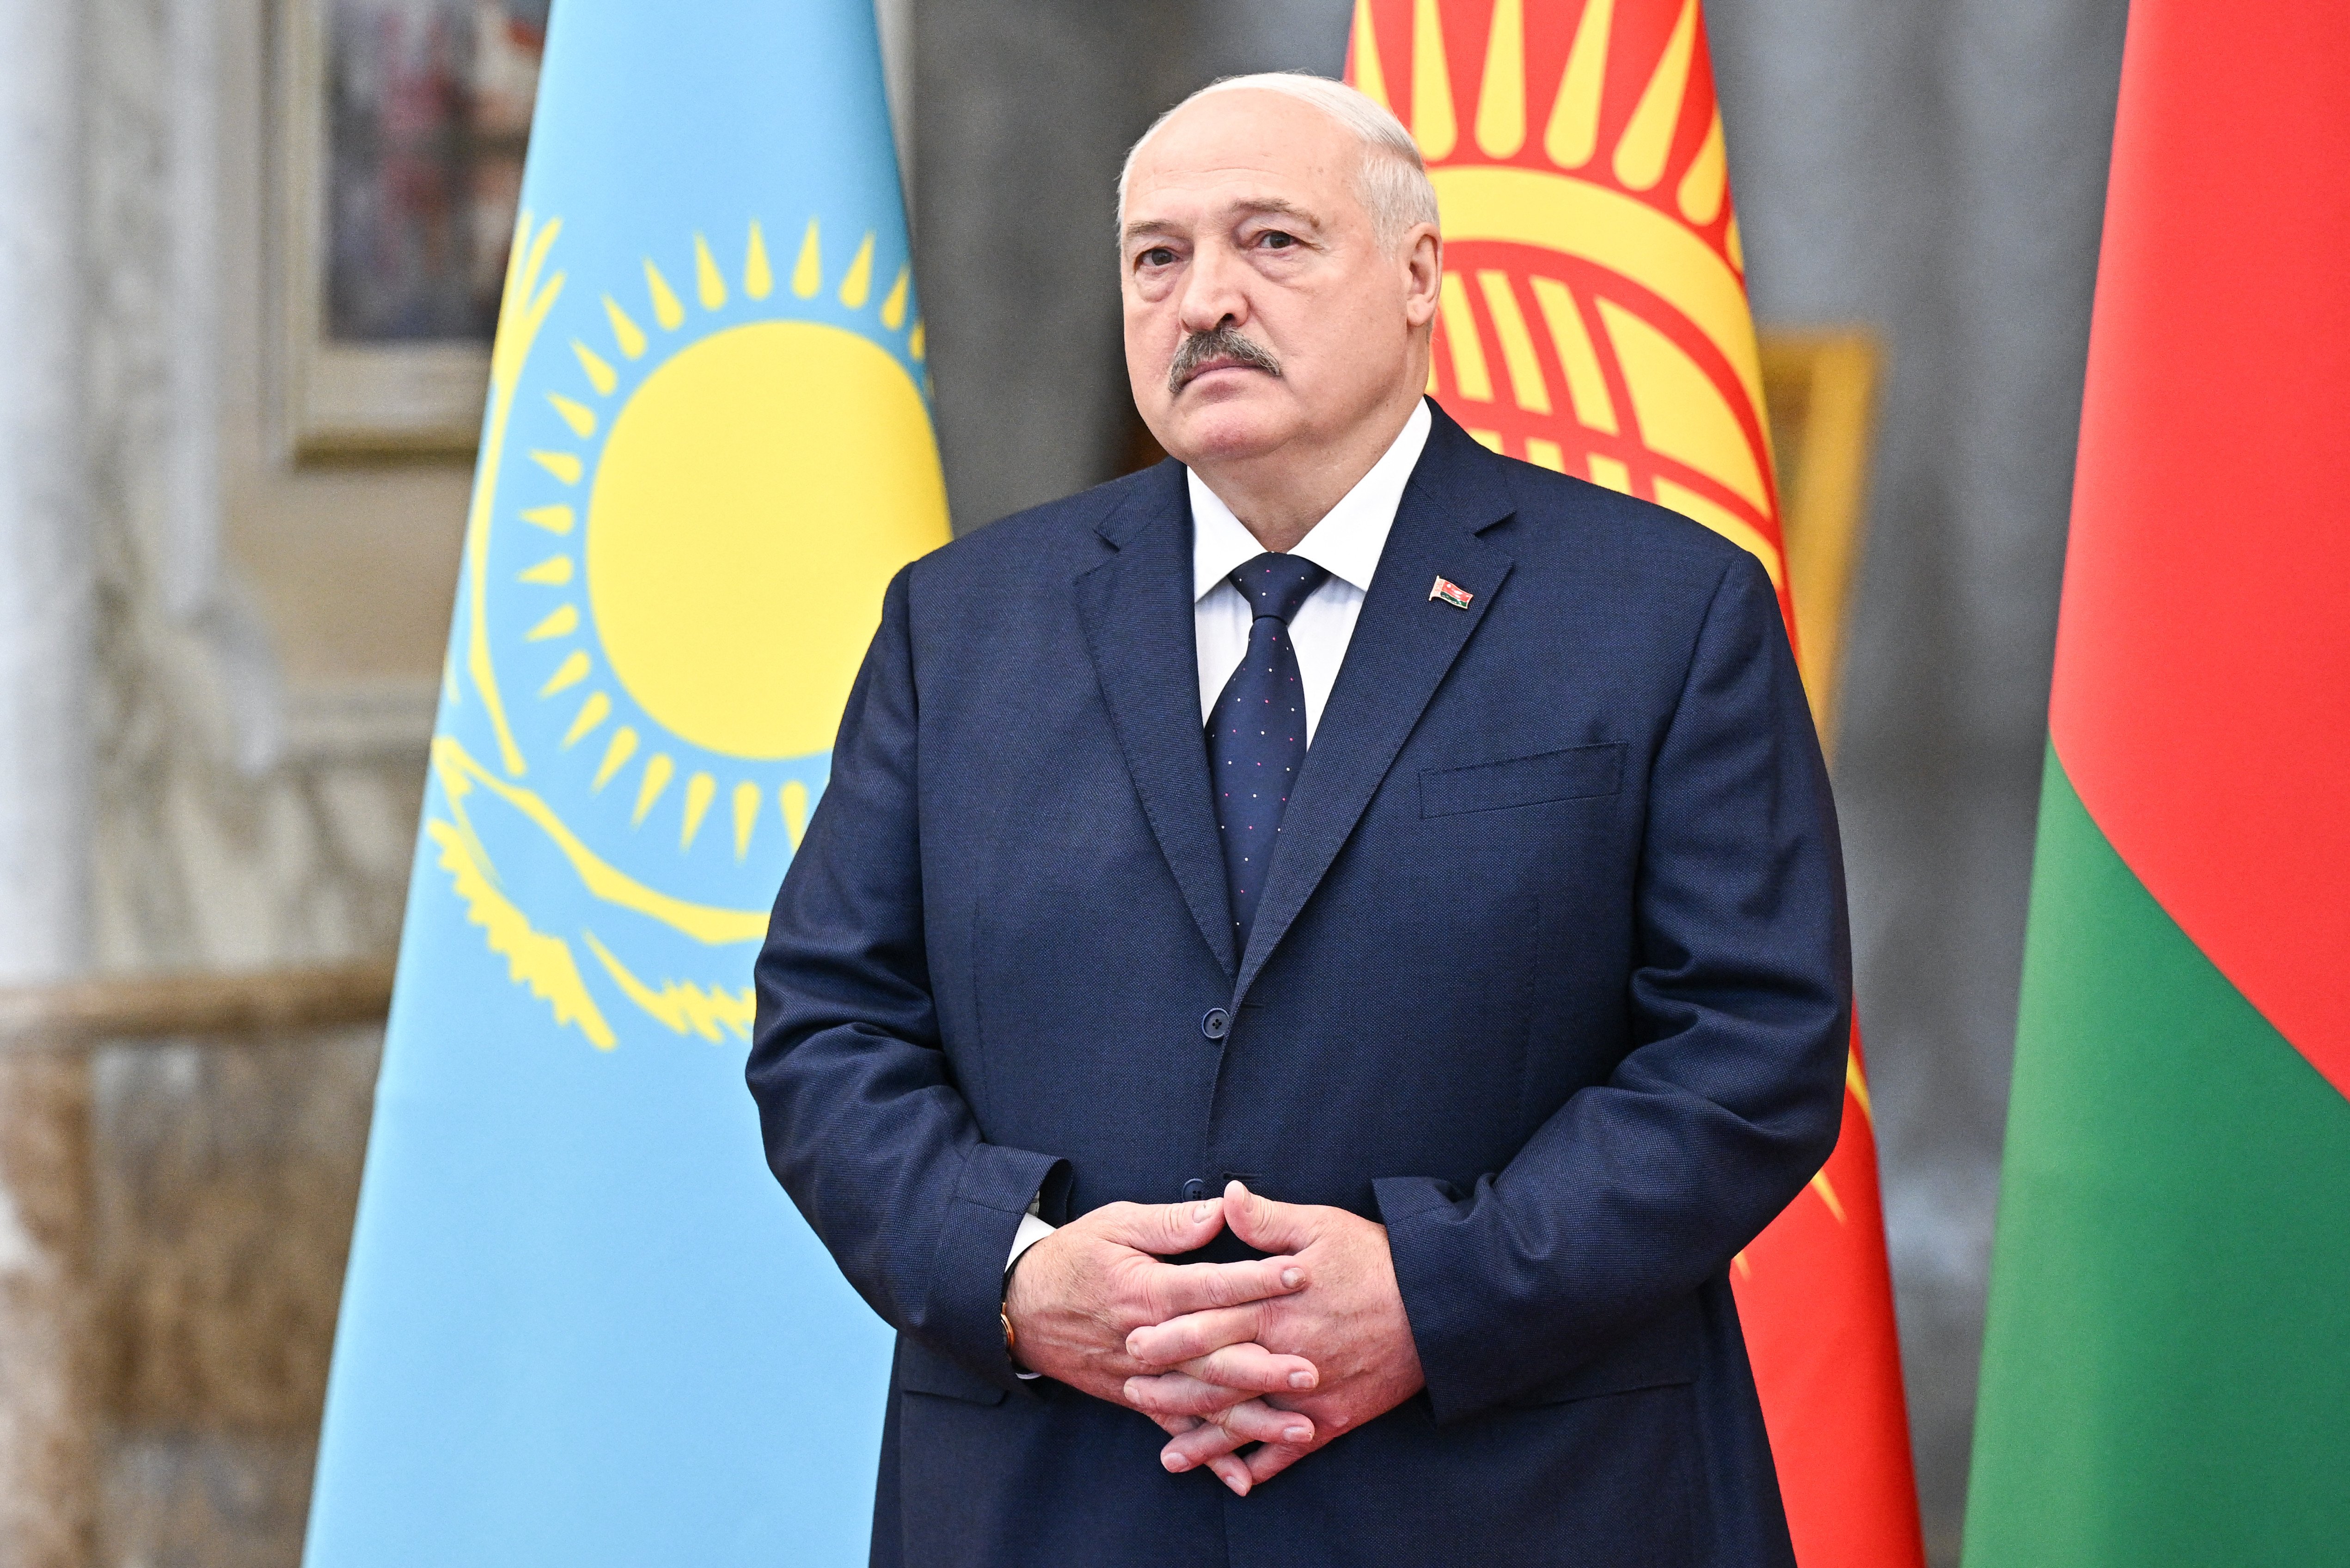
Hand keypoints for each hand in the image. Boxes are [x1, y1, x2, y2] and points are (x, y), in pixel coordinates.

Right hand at [1001, 1195, 1322, 1490]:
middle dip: (1266, 1366)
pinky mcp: (1134, 1398)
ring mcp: (1142, 1376)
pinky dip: (1208, 1457)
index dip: (1256, 1279)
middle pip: (1214, 1356)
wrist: (1018, 1308)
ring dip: (1253, 1418)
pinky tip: (1244, 1477)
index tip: (1301, 1274)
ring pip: (1204, 1401)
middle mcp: (1148, 1340)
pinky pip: (1177, 1429)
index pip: (1210, 1286)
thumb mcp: (1114, 1224)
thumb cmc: (1072, 1257)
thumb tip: (1220, 1211)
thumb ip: (1169, 1223)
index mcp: (1147, 1290)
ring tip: (1301, 1428)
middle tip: (1313, 1370)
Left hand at [1123, 1182, 1424, 1490]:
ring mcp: (1310, 1391)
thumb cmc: (1378, 1260)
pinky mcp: (1336, 1417)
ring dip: (1205, 1438)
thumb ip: (1266, 1220)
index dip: (1167, 1335)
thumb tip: (1225, 1196)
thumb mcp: (1321, 1226)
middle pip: (1216, 1376)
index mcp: (1275, 1305)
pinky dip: (1262, 1465)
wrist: (1439, 1305)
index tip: (1131, 1341)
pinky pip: (1292, 1447)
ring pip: (1247, 1421)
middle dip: (1171, 1389)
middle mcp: (1285, 1353)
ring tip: (1168, 1453)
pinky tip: (1235, 1479)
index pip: (1208, 1322)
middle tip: (1132, 1394)